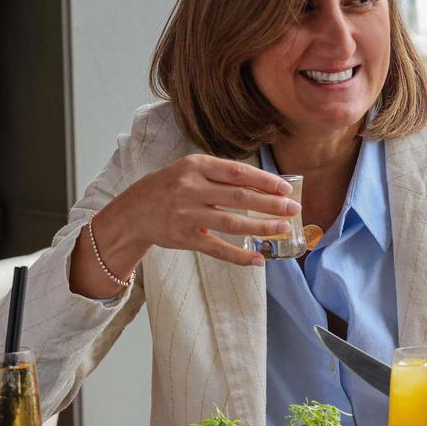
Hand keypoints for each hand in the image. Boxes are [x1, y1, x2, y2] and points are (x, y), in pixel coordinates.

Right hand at [104, 154, 299, 265]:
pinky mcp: (185, 238)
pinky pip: (218, 248)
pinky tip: (259, 259)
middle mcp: (191, 188)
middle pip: (240, 197)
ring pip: (232, 223)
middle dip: (271, 204)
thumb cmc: (170, 186)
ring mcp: (187, 215)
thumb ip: (222, 174)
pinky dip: (240, 255)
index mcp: (196, 166)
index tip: (286, 189)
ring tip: (283, 230)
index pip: (238, 172)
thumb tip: (265, 185)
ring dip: (262, 228)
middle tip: (294, 209)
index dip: (265, 181)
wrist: (133, 212)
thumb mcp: (191, 170)